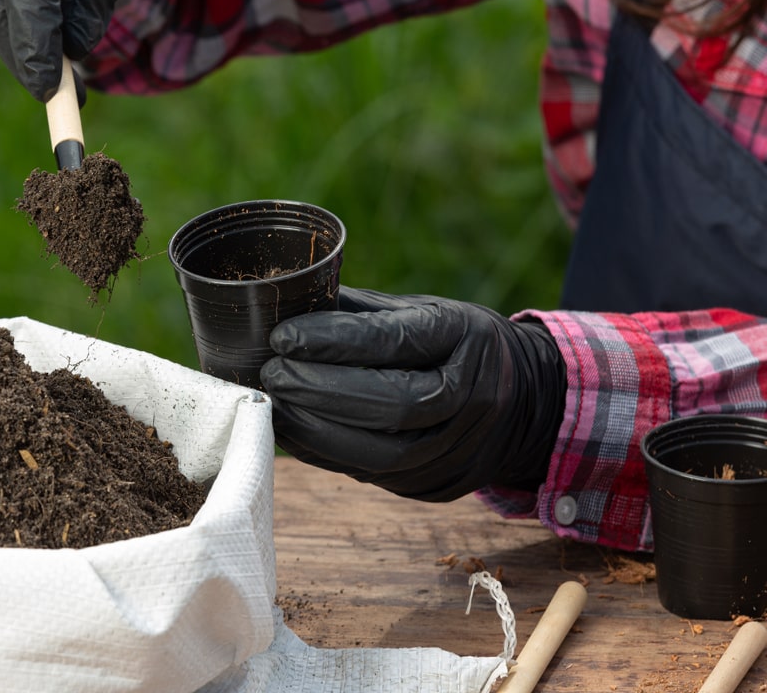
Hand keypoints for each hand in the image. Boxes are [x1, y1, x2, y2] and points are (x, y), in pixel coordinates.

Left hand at [260, 288, 566, 500]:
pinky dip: (322, 453)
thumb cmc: (452, 343)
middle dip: (319, 390)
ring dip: (313, 430)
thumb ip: (361, 313)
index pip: (397, 343)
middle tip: (270, 373)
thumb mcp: (423, 310)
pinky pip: (369, 475)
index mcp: (467, 338)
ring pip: (378, 452)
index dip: (335, 342)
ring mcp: (457, 450)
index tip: (282, 336)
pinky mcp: (434, 485)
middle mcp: (472, 398)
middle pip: (391, 404)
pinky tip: (290, 431)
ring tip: (272, 404)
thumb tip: (283, 307)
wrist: (522, 402)